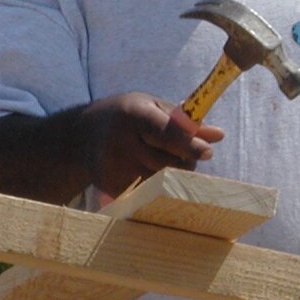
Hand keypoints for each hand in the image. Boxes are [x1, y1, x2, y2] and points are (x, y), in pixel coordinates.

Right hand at [80, 92, 224, 195]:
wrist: (80, 134)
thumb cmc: (125, 115)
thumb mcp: (151, 106)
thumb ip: (183, 121)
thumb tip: (218, 136)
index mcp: (133, 115)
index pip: (166, 133)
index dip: (189, 145)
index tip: (208, 152)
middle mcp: (121, 142)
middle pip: (168, 163)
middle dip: (186, 161)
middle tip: (188, 154)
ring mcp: (113, 167)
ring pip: (160, 181)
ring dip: (172, 175)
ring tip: (163, 159)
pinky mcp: (109, 186)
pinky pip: (145, 192)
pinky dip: (154, 186)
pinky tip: (145, 172)